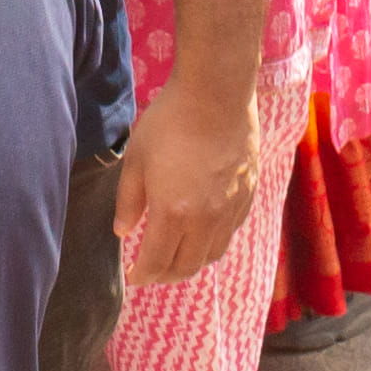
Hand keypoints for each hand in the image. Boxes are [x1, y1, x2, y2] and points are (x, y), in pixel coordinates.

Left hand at [113, 66, 260, 286]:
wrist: (217, 94)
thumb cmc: (170, 122)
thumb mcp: (136, 159)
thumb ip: (127, 201)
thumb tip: (122, 231)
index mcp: (172, 213)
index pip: (156, 262)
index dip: (142, 275)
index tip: (132, 276)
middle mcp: (205, 220)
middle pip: (186, 267)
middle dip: (165, 275)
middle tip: (151, 270)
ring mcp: (230, 209)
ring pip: (211, 255)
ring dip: (190, 262)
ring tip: (176, 254)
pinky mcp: (247, 196)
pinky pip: (230, 233)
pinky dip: (213, 241)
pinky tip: (202, 230)